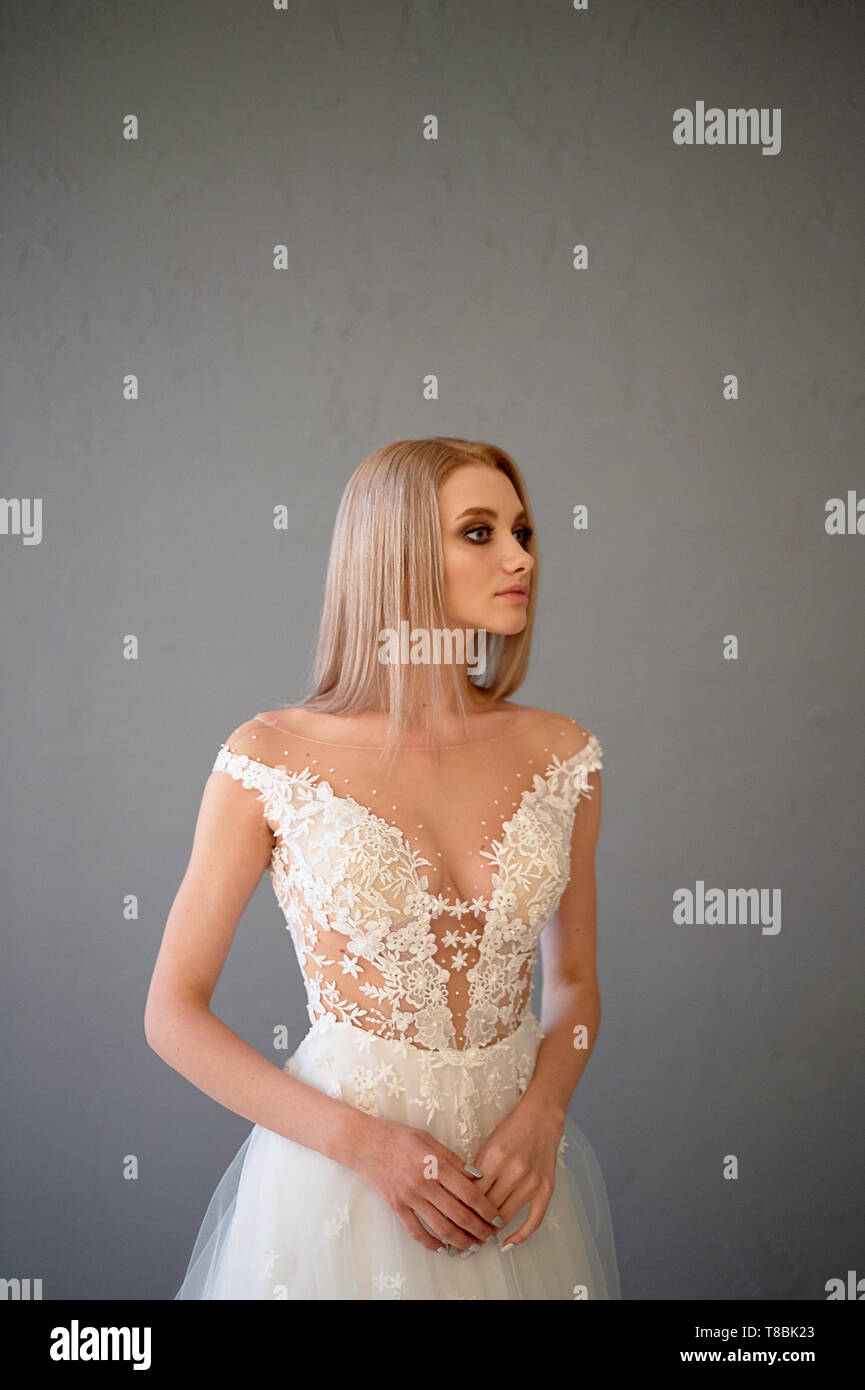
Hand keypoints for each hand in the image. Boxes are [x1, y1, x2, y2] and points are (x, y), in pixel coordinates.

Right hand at [350, 1114, 505, 1252]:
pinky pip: (416, 1231)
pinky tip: (442, 1248)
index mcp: (435, 1164)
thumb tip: (475, 1176)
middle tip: (490, 1237)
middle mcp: (424, 1184)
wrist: (362, 1142)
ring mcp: (409, 1197)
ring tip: (472, 1246)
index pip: (469, 1193)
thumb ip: (452, 1158)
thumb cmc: (395, 1135)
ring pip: (440, 1227)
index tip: (497, 1218)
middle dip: (478, 1229)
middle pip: (458, 1214)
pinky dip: (431, 1243)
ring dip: (460, 1240)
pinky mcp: (396, 1207)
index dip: (486, 1209)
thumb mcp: (427, 1138)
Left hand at [468, 1095, 564, 1248]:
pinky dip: (520, 1236)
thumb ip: (475, 1172)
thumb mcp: (487, 1147)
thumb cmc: (510, 1132)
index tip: (452, 1221)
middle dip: (473, 1224)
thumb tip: (460, 1200)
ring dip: (491, 1231)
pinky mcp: (546, 1189)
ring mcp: (531, 1182)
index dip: (460, 1210)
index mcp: (494, 1159)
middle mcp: (514, 1172)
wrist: (540, 1119)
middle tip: (462, 1235)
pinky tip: (507, 1244)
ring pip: (505, 1217)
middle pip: (487, 1208)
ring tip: (478, 1239)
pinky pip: (533, 1220)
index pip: (472, 1194)